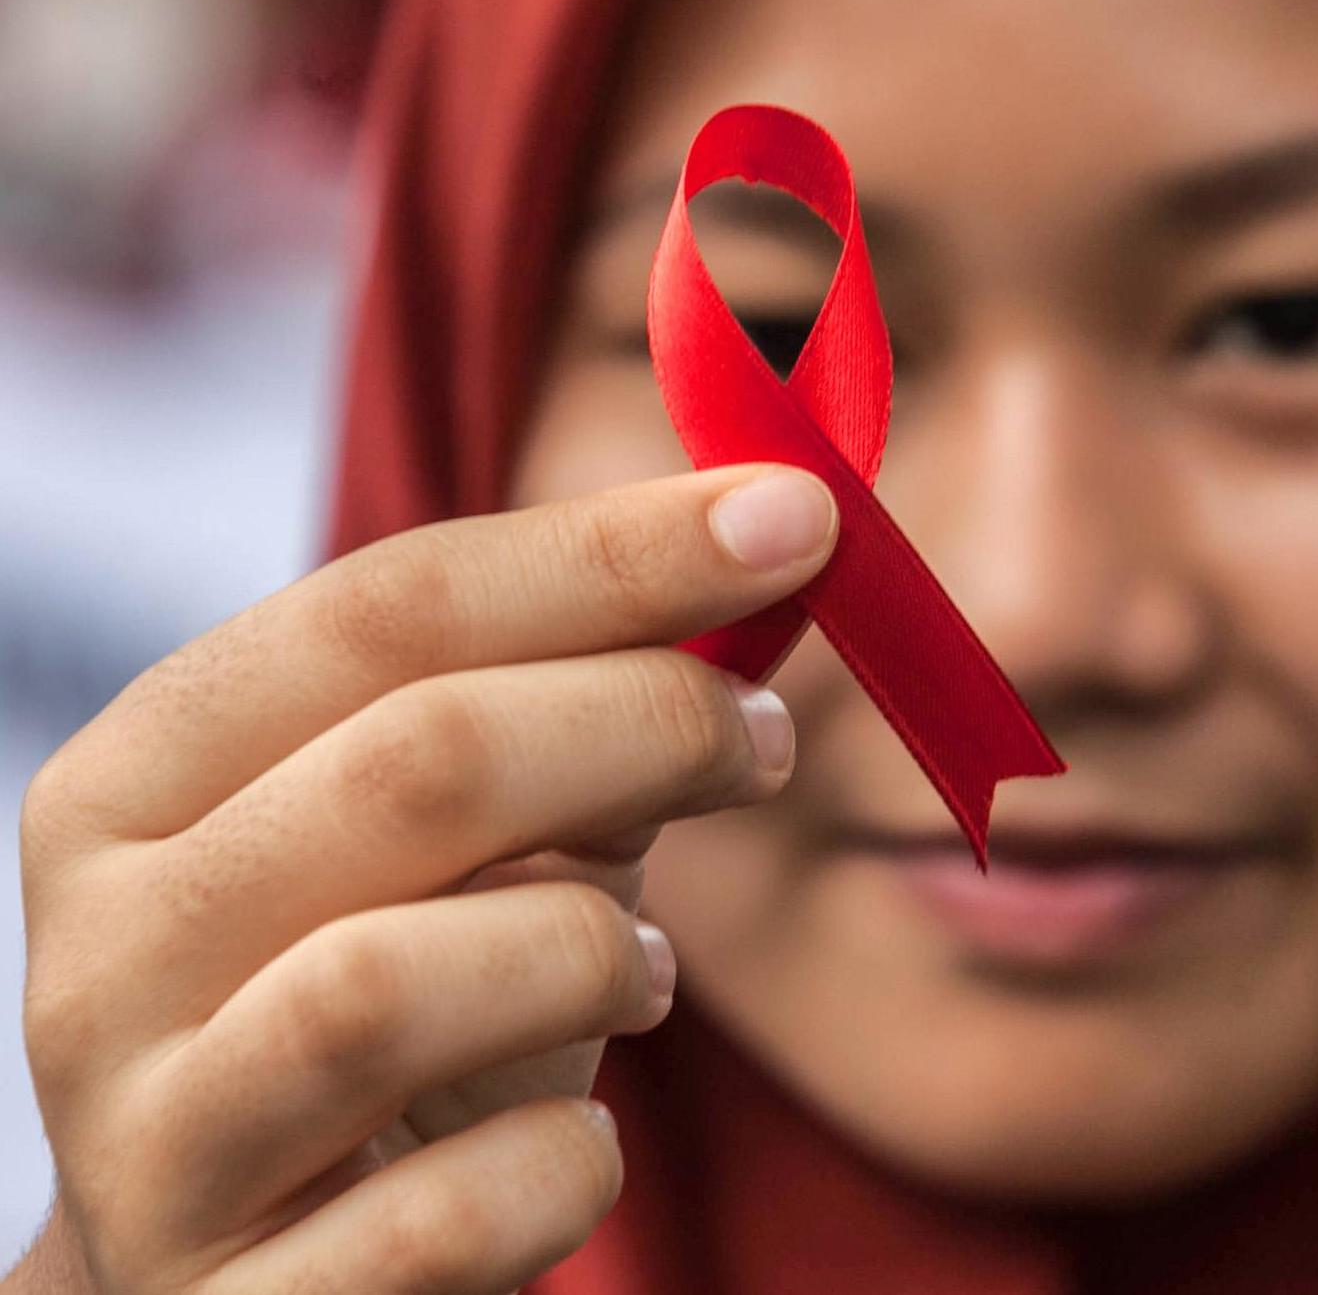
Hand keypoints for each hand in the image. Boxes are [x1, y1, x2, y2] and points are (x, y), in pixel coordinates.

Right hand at [14, 465, 835, 1293]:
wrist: (253, 1284)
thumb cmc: (388, 1015)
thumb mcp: (457, 844)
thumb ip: (576, 704)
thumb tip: (768, 542)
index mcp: (142, 783)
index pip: (389, 607)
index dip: (613, 552)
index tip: (799, 514)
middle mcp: (104, 952)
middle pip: (414, 764)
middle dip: (646, 722)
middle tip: (766, 737)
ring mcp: (149, 1147)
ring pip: (394, 986)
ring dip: (590, 952)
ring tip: (641, 968)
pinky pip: (450, 1213)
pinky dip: (566, 1163)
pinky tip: (578, 1146)